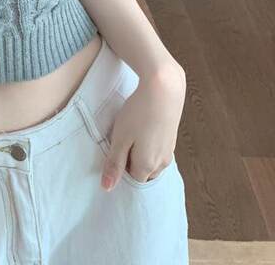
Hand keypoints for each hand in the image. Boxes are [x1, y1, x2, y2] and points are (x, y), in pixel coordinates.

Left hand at [101, 60, 185, 190]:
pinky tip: (141, 129)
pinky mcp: (171, 138)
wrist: (163, 89)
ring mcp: (169, 151)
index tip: (113, 154)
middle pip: (143, 173)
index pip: (132, 181)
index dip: (121, 171)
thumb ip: (114, 163)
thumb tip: (107, 188)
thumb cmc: (138, 114)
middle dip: (131, 164)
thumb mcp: (120, 138)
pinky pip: (157, 151)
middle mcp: (162, 163)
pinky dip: (148, 145)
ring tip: (130, 134)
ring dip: (139, 154)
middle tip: (120, 144)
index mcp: (148, 166)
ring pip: (151, 162)